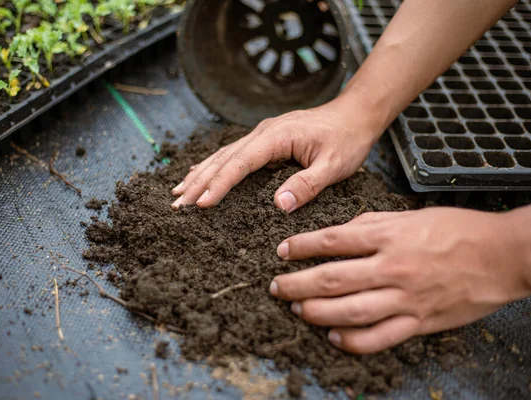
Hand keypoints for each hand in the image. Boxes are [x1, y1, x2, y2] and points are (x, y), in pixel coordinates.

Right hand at [170, 97, 380, 211]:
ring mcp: (261, 135)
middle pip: (223, 159)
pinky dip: (212, 166)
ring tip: (177, 192)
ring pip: (223, 156)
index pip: (240, 164)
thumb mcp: (334, 165)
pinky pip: (232, 155)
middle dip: (198, 182)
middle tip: (176, 205)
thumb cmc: (346, 140)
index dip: (219, 185)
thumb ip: (307, 185)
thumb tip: (278, 205)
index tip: (200, 204)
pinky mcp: (264, 140)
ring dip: (199, 174)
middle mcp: (262, 133)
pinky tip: (198, 174)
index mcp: (276, 137)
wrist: (354, 114)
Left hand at [270, 208, 530, 353]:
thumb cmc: (457, 229)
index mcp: (389, 235)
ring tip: (296, 308)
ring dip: (315, 312)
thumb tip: (341, 231)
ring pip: (349, 310)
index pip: (332, 240)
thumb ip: (373, 223)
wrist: (502, 255)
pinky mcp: (419, 322)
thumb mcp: (410, 215)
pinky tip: (332, 336)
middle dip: (296, 283)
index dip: (301, 246)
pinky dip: (352, 340)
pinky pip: (379, 337)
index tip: (282, 251)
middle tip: (276, 287)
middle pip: (331, 278)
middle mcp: (392, 267)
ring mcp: (406, 297)